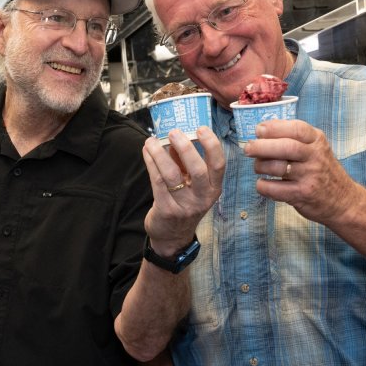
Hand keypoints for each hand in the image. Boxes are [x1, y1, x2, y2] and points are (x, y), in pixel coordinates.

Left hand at [141, 127, 224, 254]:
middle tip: (174, 132)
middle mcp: (202, 197)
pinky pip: (157, 182)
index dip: (211, 145)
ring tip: (152, 141)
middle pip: (197, 169)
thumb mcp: (193, 185)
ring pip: (172, 174)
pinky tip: (147, 152)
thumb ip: (186, 162)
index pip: (219, 164)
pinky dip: (151, 163)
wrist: (172, 236)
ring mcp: (184, 205)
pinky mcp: (166, 209)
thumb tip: (177, 136)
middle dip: (185, 147)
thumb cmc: (184, 203)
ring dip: (160, 154)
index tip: (201, 129)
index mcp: (213, 188)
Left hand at [245, 119, 359, 223]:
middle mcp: (315, 157)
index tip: (259, 130)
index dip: (274, 127)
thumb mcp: (317, 148)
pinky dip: (262, 185)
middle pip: (285, 147)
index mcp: (317, 141)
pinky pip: (274, 189)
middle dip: (261, 146)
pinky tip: (263, 183)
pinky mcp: (302, 195)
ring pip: (277, 167)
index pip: (296, 128)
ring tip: (258, 167)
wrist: (343, 201)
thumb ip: (296, 138)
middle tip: (248, 148)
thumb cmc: (323, 171)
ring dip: (260, 166)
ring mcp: (310, 176)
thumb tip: (263, 129)